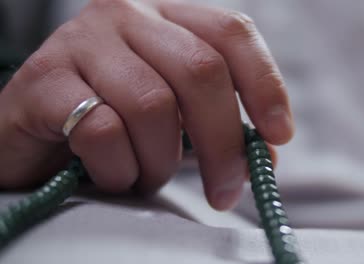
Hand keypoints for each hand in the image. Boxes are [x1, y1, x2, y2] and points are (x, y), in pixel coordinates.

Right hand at [0, 0, 293, 209]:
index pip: (232, 33)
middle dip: (223, 143)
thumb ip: (220, 126)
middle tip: (225, 191)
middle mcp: (125, 15)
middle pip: (200, 71)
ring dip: (160, 161)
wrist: (37, 132)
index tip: (279, 136)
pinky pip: (103, 130)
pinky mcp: (42, 80)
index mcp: (166, 16)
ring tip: (147, 175)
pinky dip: (119, 169)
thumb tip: (267, 154)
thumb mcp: (177, 116)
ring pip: (153, 106)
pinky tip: (112, 173)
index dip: (265, 85)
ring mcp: (81, 41)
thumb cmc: (115, 123)